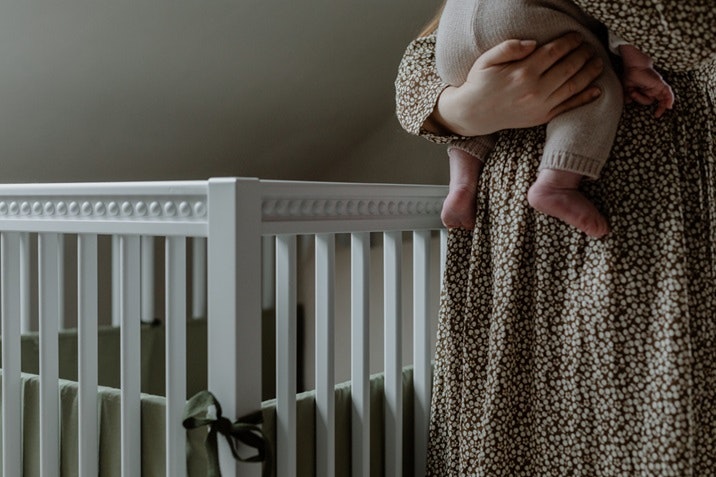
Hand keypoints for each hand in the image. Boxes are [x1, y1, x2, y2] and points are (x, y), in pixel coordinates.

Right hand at [430, 32, 604, 135]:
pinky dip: (585, 98)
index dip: (570, 42)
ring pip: (574, 85)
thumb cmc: (479, 84)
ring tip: (598, 62)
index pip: (555, 52)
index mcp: (523, 71)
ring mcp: (540, 105)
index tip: (577, 36)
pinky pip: (569, 106)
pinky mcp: (541, 117)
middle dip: (583, 54)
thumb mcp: (487, 60)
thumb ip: (510, 47)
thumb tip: (534, 43)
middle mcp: (535, 89)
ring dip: (590, 72)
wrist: (472, 114)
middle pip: (569, 67)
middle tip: (589, 46)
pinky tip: (597, 89)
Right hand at [619, 45, 674, 117]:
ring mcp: (658, 86)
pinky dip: (670, 99)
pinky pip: (668, 92)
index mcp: (646, 90)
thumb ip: (629, 96)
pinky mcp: (660, 84)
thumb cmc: (630, 75)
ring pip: (662, 98)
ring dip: (662, 105)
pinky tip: (669, 106)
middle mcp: (653, 88)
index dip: (643, 102)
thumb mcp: (627, 89)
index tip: (641, 107)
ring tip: (658, 114)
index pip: (648, 99)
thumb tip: (628, 102)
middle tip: (656, 115)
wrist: (634, 66)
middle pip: (659, 100)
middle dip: (660, 108)